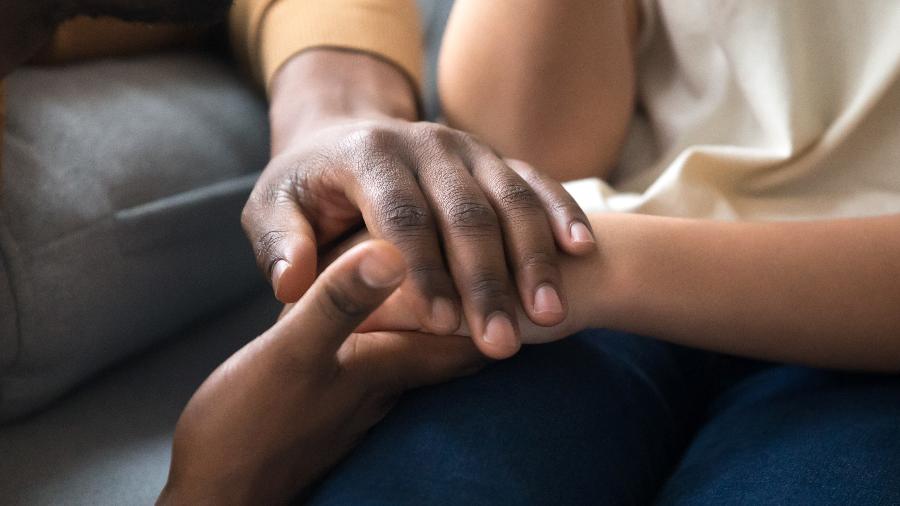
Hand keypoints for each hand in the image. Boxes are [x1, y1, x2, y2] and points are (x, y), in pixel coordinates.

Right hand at [157, 240, 484, 504]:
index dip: (500, 306)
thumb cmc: (248, 426)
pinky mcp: (335, 403)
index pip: (467, 338)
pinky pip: (386, 360)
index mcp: (386, 366)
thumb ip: (339, 304)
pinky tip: (389, 319)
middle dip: (480, 310)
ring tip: (457, 280)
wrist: (217, 492)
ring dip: (442, 320)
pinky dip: (401, 334)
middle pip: (455, 347)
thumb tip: (392, 251)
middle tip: (505, 271)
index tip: (525, 272)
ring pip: (423, 354)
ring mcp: (361, 398)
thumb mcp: (291, 354)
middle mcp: (386, 385)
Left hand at [242, 50, 596, 358]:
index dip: (424, 271)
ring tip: (551, 315)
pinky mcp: (495, 155)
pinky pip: (536, 182)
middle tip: (501, 340)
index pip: (402, 215)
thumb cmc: (308, 187)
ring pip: (510, 199)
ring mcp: (467, 146)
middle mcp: (425, 142)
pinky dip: (561, 213)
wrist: (344, 130)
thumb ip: (282, 245)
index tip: (443, 324)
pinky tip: (582, 251)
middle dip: (486, 280)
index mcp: (369, 154)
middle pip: (465, 212)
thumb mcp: (274, 209)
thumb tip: (292, 286)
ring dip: (533, 258)